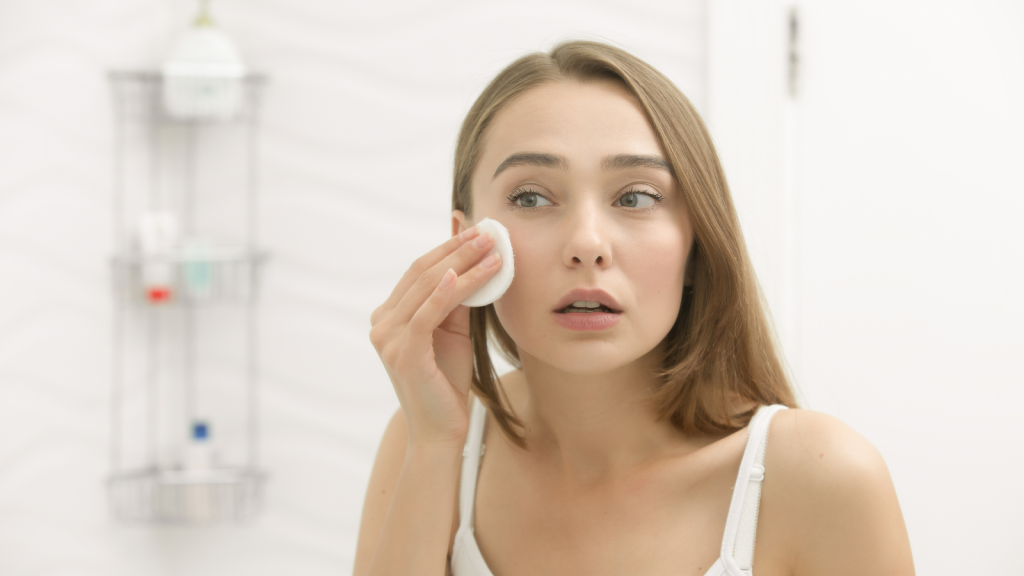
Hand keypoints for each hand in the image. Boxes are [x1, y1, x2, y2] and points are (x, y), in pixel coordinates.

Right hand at [369, 226, 501, 446]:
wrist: (440, 429)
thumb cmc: (446, 381)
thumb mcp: (453, 332)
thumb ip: (457, 300)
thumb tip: (474, 261)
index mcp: (388, 315)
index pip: (419, 271)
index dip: (448, 248)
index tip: (477, 232)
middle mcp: (381, 323)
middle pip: (422, 274)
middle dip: (458, 250)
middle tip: (488, 234)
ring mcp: (388, 339)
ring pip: (427, 289)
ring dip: (462, 266)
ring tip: (492, 251)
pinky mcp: (403, 353)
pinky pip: (426, 314)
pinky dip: (446, 292)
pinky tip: (464, 275)